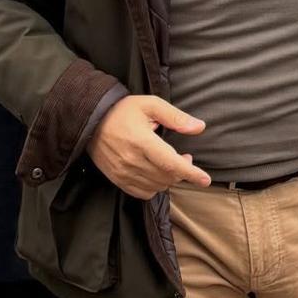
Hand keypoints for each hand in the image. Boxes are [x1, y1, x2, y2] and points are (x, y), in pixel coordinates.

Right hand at [87, 95, 210, 199]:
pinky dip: (154, 187)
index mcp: (141, 141)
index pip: (171, 163)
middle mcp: (131, 160)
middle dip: (182, 171)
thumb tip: (199, 127)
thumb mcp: (151, 105)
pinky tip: (156, 173)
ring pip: (156, 186)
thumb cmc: (124, 110)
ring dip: (169, 178)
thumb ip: (176, 117)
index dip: (191, 173)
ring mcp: (122, 172)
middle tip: (185, 157)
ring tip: (170, 163)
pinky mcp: (116, 179)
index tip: (205, 180)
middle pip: (166, 177)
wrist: (91, 120)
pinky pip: (142, 193)